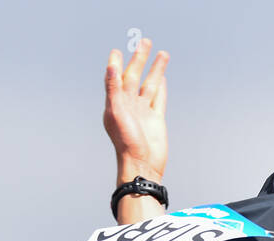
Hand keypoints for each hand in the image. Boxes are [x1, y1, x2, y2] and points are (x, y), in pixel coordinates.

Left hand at [103, 39, 168, 180]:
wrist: (142, 164)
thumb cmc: (126, 143)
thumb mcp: (116, 113)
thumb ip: (113, 90)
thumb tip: (111, 68)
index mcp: (116, 103)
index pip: (115, 78)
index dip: (116, 64)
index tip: (117, 51)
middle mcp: (129, 105)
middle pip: (135, 76)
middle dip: (139, 59)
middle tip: (144, 42)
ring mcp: (143, 111)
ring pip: (150, 84)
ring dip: (155, 69)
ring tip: (162, 53)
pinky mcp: (156, 119)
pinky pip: (159, 98)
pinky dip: (161, 87)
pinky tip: (162, 77)